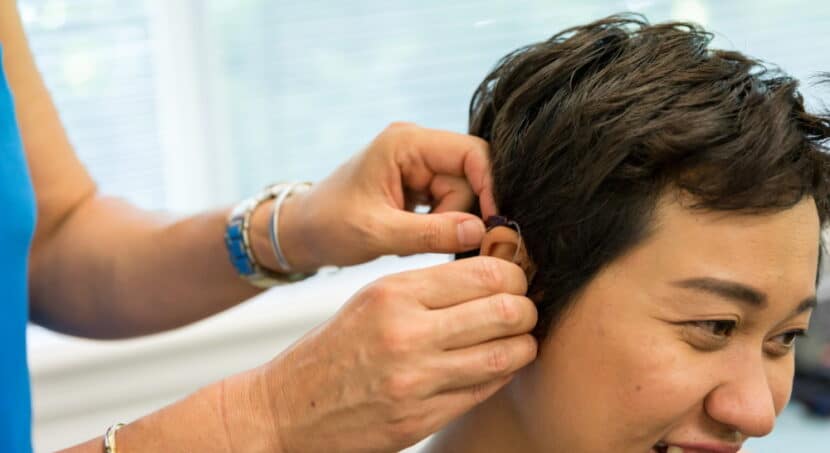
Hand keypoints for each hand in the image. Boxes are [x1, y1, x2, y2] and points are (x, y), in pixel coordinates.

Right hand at [252, 257, 536, 451]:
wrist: (289, 408)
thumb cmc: (334, 348)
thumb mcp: (372, 300)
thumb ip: (429, 288)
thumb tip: (493, 276)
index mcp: (393, 293)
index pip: (483, 273)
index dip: (513, 274)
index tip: (516, 280)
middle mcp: (406, 333)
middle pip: (503, 311)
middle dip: (526, 309)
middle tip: (525, 310)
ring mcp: (414, 381)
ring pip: (503, 355)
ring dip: (523, 345)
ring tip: (521, 340)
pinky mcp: (419, 419)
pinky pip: (482, 391)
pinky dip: (500, 376)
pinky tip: (498, 366)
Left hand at [254, 122, 497, 271]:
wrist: (302, 232)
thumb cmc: (329, 226)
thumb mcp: (378, 233)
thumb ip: (431, 233)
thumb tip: (481, 233)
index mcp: (406, 143)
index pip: (472, 154)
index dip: (491, 187)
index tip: (493, 225)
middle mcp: (417, 146)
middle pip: (471, 177)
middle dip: (461, 214)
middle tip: (432, 242)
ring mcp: (418, 164)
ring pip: (463, 194)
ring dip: (447, 223)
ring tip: (411, 240)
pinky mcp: (418, 183)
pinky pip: (449, 202)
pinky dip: (440, 225)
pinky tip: (413, 236)